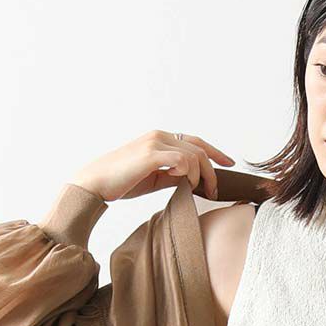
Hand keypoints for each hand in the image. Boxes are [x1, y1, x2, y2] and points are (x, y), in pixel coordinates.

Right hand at [71, 130, 234, 202]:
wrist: (97, 182)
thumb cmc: (122, 181)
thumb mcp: (154, 178)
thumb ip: (173, 175)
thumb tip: (192, 181)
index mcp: (160, 139)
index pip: (195, 141)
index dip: (215, 152)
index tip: (228, 164)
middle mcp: (160, 135)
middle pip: (199, 148)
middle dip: (212, 170)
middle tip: (214, 190)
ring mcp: (155, 142)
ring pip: (193, 155)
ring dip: (199, 175)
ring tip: (194, 190)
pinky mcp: (151, 154)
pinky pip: (182, 160)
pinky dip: (187, 173)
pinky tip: (181, 181)